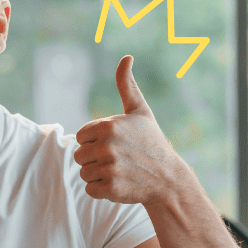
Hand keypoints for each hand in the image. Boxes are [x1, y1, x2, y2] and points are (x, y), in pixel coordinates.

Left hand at [74, 55, 183, 204]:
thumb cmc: (151, 142)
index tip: (114, 144)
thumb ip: (127, 86)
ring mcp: (109, 168)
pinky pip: (90, 189)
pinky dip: (102, 190)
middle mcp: (107, 146)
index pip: (81, 137)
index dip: (95, 142)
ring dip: (98, 175)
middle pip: (79, 156)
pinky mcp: (110, 188)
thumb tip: (127, 57)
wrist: (168, 178)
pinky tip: (120, 183)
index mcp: (108, 126)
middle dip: (95, 159)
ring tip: (119, 171)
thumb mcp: (140, 111)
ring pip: (83, 173)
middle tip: (118, 160)